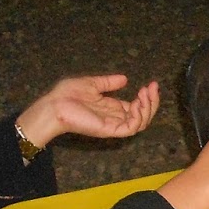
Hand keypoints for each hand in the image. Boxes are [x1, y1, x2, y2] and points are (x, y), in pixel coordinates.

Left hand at [16, 75, 158, 147]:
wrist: (54, 105)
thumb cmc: (67, 95)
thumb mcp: (92, 83)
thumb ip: (108, 83)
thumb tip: (125, 79)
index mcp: (112, 108)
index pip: (137, 107)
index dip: (147, 97)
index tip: (151, 84)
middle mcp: (115, 118)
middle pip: (143, 116)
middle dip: (152, 102)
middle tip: (153, 87)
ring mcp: (113, 125)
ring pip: (141, 123)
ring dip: (148, 107)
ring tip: (146, 92)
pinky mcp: (110, 130)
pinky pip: (131, 128)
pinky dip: (139, 116)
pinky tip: (137, 102)